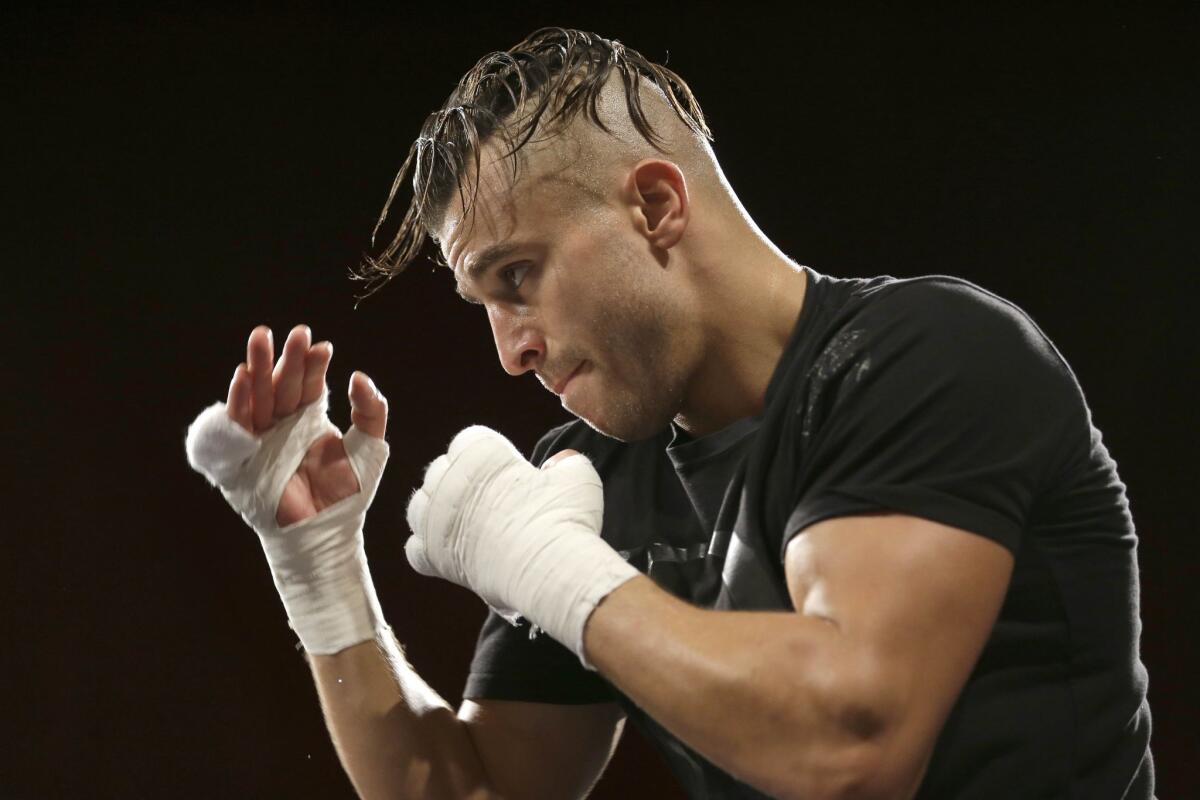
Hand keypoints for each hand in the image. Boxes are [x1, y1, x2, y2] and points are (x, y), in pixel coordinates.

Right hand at [224, 325, 387, 525]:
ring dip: (258, 368)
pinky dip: (239, 402)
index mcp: (309, 417)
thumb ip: (372, 410)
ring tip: (262, 337)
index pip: (309, 383)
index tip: (323, 346)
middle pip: (282, 384)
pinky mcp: (242, 458)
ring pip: (258, 397)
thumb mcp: (370, 447)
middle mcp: (282, 424)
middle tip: (295, 331)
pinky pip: (238, 426)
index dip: (314, 364)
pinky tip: (243, 377)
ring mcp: (261, 439)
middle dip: (286, 357)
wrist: (323, 534)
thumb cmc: (347, 494)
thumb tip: (359, 376)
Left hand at [405, 427, 637, 663]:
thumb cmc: (563, 518)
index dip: (489, 455)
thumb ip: (566, 463)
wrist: (548, 569)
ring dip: (438, 512)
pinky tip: (453, 552)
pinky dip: (429, 550)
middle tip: (492, 501)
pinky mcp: (433, 556)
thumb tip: (560, 464)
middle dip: (462, 482)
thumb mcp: (578, 477)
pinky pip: (415, 548)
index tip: (508, 471)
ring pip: (420, 507)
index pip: (469, 440)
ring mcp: (436, 520)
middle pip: (441, 470)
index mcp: (479, 453)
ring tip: (467, 524)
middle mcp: (449, 481)